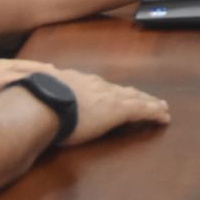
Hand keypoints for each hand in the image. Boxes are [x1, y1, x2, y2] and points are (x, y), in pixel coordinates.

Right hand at [37, 65, 170, 146]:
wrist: (42, 103)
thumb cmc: (34, 102)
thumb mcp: (38, 92)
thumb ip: (43, 91)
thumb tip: (35, 91)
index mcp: (77, 82)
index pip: (100, 87)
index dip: (112, 91)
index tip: (118, 93)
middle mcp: (96, 85)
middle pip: (121, 90)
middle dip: (135, 94)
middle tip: (147, 99)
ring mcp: (108, 96)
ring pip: (135, 98)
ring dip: (148, 102)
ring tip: (161, 107)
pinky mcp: (118, 109)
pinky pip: (142, 110)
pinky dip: (154, 112)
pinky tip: (164, 116)